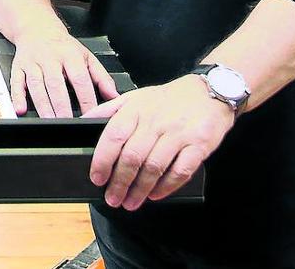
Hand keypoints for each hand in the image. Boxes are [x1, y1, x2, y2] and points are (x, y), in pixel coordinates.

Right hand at [8, 30, 118, 116]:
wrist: (37, 28)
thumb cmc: (63, 46)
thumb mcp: (86, 56)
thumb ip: (101, 77)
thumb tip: (114, 96)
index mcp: (70, 55)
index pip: (80, 78)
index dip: (86, 98)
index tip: (91, 114)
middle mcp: (50, 57)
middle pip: (56, 83)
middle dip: (61, 105)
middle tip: (68, 122)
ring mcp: (32, 62)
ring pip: (36, 85)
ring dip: (42, 105)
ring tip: (50, 121)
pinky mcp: (18, 66)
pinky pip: (16, 82)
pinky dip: (17, 96)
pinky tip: (20, 109)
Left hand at [84, 75, 235, 209]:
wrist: (210, 92)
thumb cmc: (170, 98)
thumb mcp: (136, 96)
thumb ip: (109, 109)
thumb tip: (83, 120)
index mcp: (136, 109)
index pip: (113, 136)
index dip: (102, 160)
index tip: (97, 178)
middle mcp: (156, 122)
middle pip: (132, 157)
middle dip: (119, 182)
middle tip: (112, 198)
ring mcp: (178, 134)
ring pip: (154, 167)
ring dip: (140, 189)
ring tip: (130, 202)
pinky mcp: (198, 145)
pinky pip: (180, 171)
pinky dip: (166, 187)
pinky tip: (156, 195)